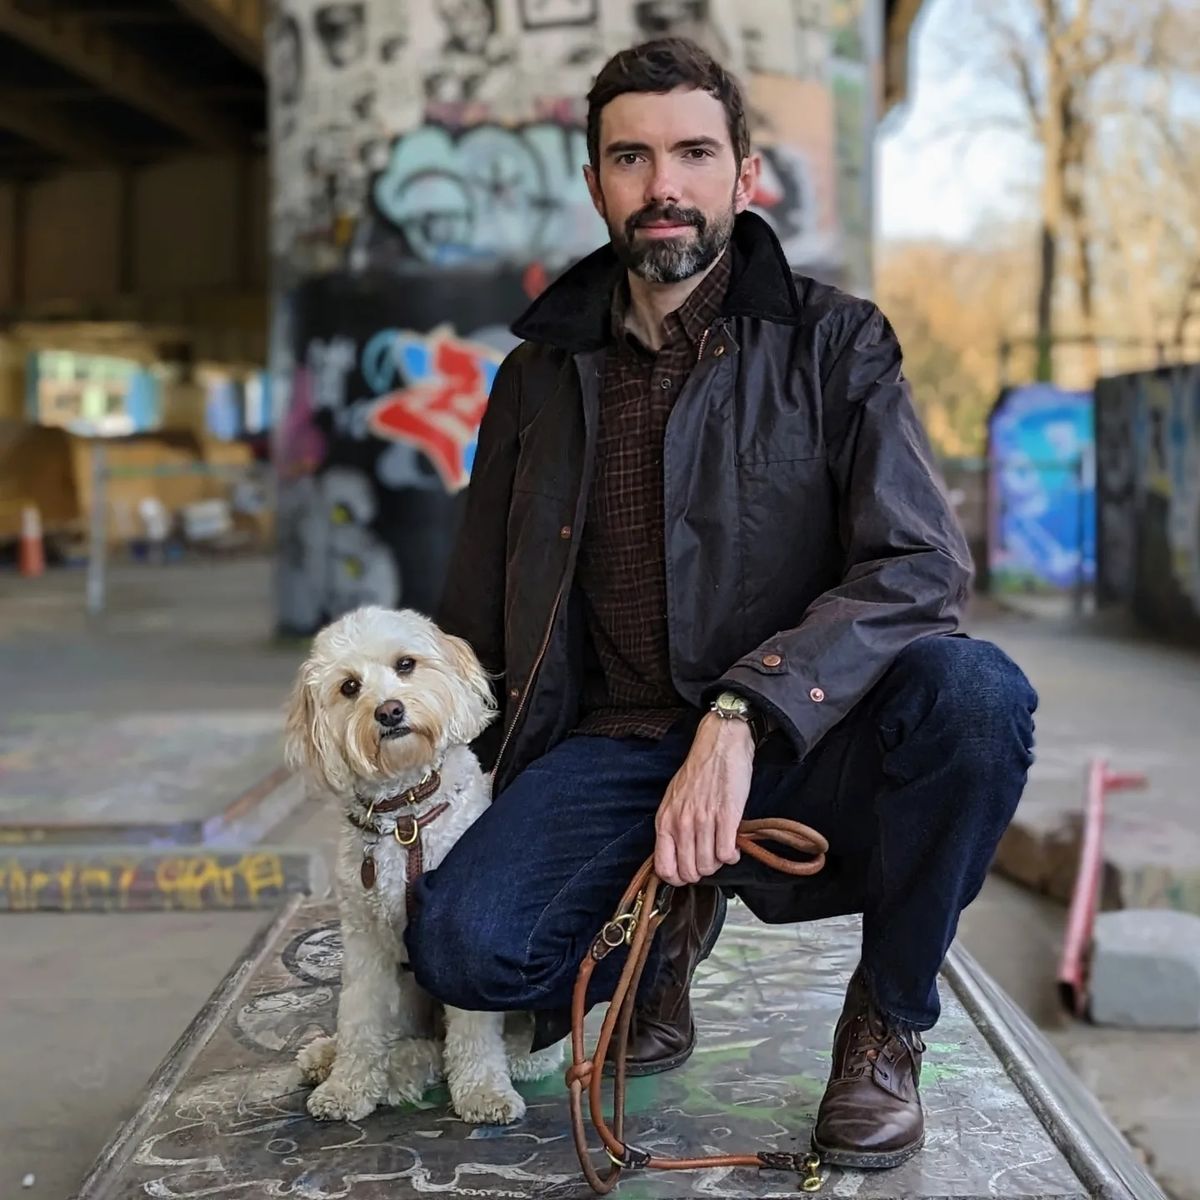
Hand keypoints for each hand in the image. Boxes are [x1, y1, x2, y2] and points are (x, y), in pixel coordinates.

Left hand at [655, 713, 753, 885]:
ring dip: (719, 863)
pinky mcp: (727, 816)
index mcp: (665, 820)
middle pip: (690, 872)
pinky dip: (732, 856)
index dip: (678, 879)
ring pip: (709, 866)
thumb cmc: (698, 772)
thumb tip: (675, 856)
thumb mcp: (673, 799)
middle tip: (710, 859)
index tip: (688, 873)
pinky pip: (727, 854)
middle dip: (702, 871)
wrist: (719, 746)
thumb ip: (672, 827)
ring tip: (722, 849)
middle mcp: (682, 823)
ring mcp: (703, 820)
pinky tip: (733, 845)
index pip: (664, 868)